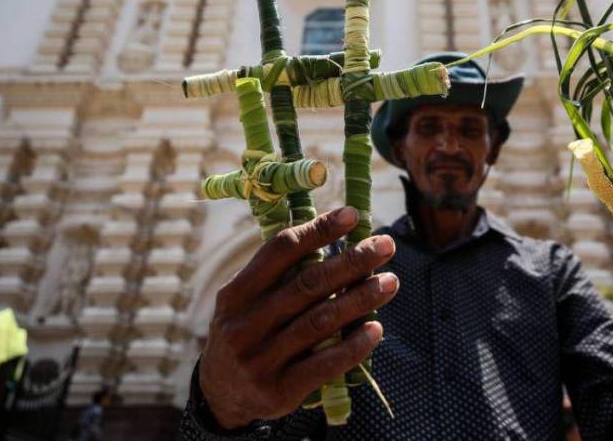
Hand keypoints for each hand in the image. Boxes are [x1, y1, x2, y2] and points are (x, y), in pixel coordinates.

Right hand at [199, 207, 398, 429]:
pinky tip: (376, 329)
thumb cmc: (248, 334)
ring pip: (321, 321)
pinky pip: (325, 363)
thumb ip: (280, 275)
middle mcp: (245, 324)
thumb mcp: (246, 302)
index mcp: (237, 293)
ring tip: (390, 283)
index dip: (318, 230)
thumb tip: (335, 237)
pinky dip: (354, 345)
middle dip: (352, 262)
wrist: (222, 396)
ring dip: (361, 299)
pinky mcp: (280, 389)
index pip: (280, 251)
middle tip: (385, 246)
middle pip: (308, 284)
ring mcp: (261, 359)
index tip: (352, 215)